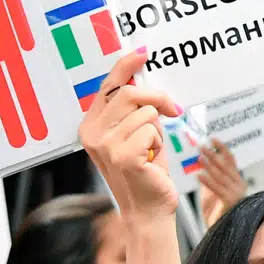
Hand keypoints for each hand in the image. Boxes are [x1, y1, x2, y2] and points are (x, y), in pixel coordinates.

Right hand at [78, 52, 181, 219]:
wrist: (148, 209)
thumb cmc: (145, 171)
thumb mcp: (136, 134)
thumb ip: (134, 110)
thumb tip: (141, 79)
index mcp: (91, 126)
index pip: (107, 87)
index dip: (125, 67)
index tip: (142, 54)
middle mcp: (93, 134)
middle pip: (128, 93)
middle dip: (157, 98)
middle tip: (173, 110)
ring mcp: (106, 145)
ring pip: (145, 112)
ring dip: (158, 129)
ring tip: (151, 150)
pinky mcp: (123, 156)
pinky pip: (151, 129)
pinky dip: (159, 142)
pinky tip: (152, 160)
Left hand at [197, 138, 244, 223]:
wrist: (219, 232)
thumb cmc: (215, 212)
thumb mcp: (210, 190)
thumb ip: (208, 176)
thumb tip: (199, 160)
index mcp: (236, 180)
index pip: (230, 160)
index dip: (222, 148)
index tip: (212, 139)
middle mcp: (239, 185)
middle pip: (226, 165)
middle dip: (213, 154)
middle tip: (201, 146)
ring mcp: (237, 193)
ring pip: (222, 175)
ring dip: (210, 165)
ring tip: (199, 157)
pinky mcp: (231, 202)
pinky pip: (218, 189)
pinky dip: (208, 181)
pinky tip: (199, 175)